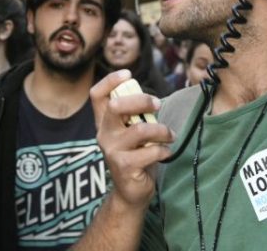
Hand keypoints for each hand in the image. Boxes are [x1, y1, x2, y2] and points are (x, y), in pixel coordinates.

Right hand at [90, 69, 173, 211]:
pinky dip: (163, 150)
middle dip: (141, 101)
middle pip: (116, 106)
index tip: (128, 74)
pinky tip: (166, 153)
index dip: (110, 81)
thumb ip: (135, 117)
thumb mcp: (132, 133)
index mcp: (104, 122)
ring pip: (139, 130)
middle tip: (158, 104)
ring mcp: (112, 151)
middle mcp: (104, 134)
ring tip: (170, 135)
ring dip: (161, 130)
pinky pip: (150, 151)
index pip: (97, 95)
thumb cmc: (136, 157)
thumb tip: (152, 101)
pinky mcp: (124, 166)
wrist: (131, 192)